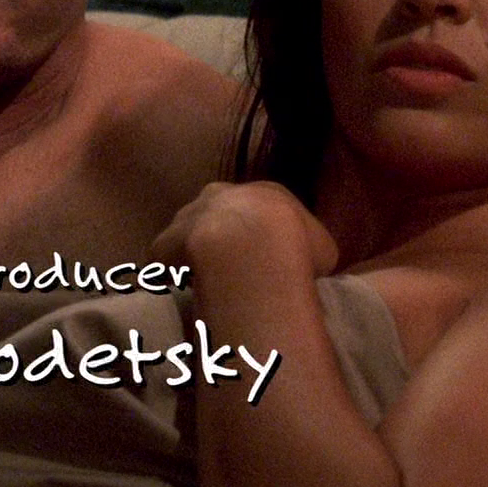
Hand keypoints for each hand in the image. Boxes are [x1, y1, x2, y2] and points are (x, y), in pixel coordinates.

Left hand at [150, 181, 338, 280]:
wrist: (250, 253)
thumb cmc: (296, 250)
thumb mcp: (323, 250)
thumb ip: (310, 250)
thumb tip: (307, 262)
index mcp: (267, 192)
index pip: (262, 209)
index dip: (262, 234)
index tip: (263, 259)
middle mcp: (224, 194)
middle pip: (219, 211)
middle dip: (223, 235)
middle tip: (232, 269)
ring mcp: (190, 215)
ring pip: (188, 231)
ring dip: (194, 253)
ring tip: (206, 283)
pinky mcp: (165, 242)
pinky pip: (164, 259)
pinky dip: (170, 274)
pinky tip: (182, 293)